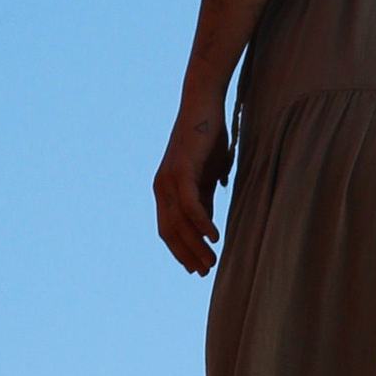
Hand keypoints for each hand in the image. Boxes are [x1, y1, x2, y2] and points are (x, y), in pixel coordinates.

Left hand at [154, 93, 231, 273]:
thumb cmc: (208, 138)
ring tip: (211, 261)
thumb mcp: (206, 176)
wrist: (204, 104)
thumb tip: (207, 226)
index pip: (168, 229)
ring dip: (196, 245)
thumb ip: (204, 200)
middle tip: (205, 271)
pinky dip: (201, 223)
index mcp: (165, 190)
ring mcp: (168, 179)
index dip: (181, 251)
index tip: (196, 268)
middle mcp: (161, 187)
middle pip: (170, 231)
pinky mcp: (181, 170)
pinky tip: (213, 237)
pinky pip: (189, 205)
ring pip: (179, 222)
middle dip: (187, 254)